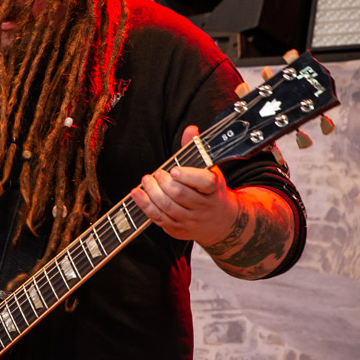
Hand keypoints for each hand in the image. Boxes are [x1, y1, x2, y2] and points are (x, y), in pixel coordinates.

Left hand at [130, 125, 241, 246]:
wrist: (222, 222)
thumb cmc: (210, 191)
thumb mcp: (209, 170)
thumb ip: (196, 149)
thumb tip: (191, 129)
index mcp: (213, 189)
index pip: (204, 182)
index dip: (188, 176)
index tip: (174, 170)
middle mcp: (204, 207)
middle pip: (181, 195)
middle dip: (164, 183)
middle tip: (156, 173)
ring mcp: (191, 221)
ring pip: (168, 207)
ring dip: (152, 193)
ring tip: (146, 180)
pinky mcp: (179, 230)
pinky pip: (159, 218)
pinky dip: (145, 205)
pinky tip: (137, 194)